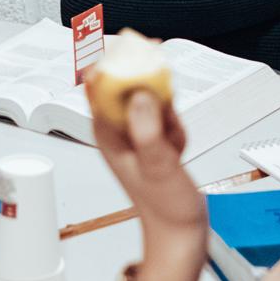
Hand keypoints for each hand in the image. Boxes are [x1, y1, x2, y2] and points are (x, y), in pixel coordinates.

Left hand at [88, 79, 207, 280]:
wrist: (181, 232)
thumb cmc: (165, 207)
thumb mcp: (158, 166)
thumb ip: (148, 129)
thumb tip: (141, 95)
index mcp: (106, 132)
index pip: (98, 84)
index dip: (112, 60)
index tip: (135, 48)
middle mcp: (118, 129)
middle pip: (126, 84)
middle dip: (153, 94)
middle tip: (165, 118)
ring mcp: (136, 132)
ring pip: (152, 98)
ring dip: (169, 115)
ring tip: (172, 145)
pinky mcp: (153, 137)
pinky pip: (167, 115)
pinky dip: (177, 128)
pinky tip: (178, 150)